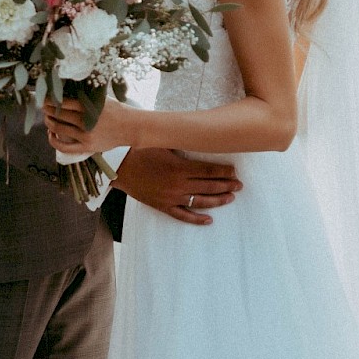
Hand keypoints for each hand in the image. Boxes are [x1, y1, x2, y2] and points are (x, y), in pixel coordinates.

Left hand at [44, 97, 129, 155]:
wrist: (130, 127)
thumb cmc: (117, 111)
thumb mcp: (102, 99)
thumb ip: (86, 96)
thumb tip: (68, 91)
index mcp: (89, 107)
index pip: (63, 102)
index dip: (51, 100)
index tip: (44, 98)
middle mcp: (85, 121)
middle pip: (59, 114)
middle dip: (48, 110)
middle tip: (44, 107)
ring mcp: (85, 135)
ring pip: (59, 129)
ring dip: (49, 123)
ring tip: (47, 119)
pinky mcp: (87, 147)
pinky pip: (64, 147)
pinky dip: (54, 140)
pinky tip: (51, 134)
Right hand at [113, 148, 241, 225]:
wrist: (119, 167)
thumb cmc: (140, 151)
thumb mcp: (162, 142)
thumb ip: (181, 143)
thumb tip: (198, 138)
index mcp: (180, 168)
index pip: (209, 171)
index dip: (224, 172)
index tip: (234, 171)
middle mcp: (178, 185)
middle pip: (209, 186)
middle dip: (226, 185)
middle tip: (239, 185)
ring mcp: (171, 197)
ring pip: (200, 201)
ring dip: (217, 200)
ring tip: (230, 198)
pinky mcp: (163, 206)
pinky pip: (182, 215)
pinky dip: (196, 219)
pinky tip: (209, 220)